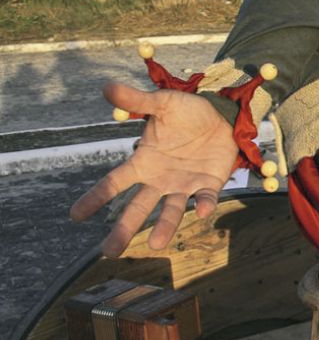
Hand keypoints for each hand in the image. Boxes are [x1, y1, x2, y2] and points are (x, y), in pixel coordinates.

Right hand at [70, 82, 238, 257]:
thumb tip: (106, 87)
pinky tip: (201, 211)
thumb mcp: (162, 103)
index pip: (114, 183)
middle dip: (123, 229)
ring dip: (165, 227)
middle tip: (110, 252)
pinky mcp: (209, 184)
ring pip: (171, 211)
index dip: (95, 197)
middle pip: (138, 207)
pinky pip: (204, 198)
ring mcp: (184, 184)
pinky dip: (202, 205)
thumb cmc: (188, 112)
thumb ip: (137, 101)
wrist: (223, 115)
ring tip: (155, 245)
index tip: (75, 215)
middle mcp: (160, 179)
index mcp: (143, 162)